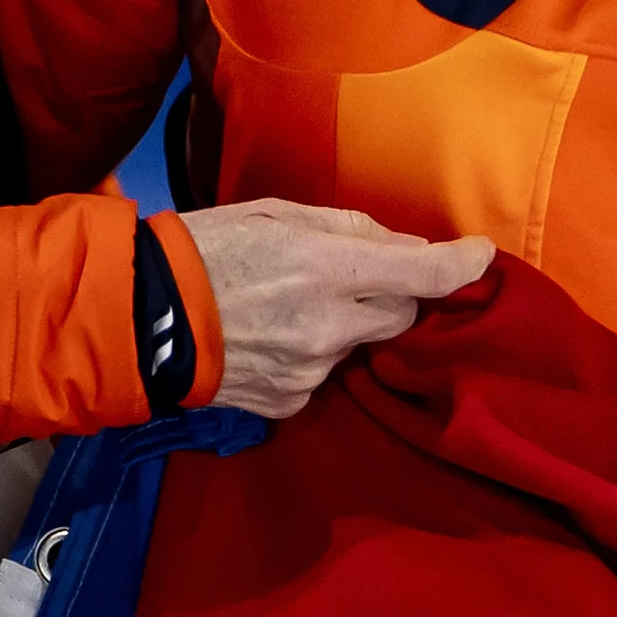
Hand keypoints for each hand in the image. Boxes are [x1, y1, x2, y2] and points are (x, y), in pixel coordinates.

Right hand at [177, 198, 494, 418]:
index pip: (423, 273)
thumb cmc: (204, 250)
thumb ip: (349, 228)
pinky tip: (271, 337)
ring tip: (286, 305)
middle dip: (390, 294)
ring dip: (343, 325)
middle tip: (348, 275)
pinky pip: (323, 376)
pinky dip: (312, 356)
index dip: (462, 265)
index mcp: (327, 269)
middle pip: (401, 315)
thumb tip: (403, 244)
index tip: (482, 256)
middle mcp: (327, 326)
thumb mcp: (276, 214)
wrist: (135, 319)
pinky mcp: (288, 402)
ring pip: (358, 345)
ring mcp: (309, 371)